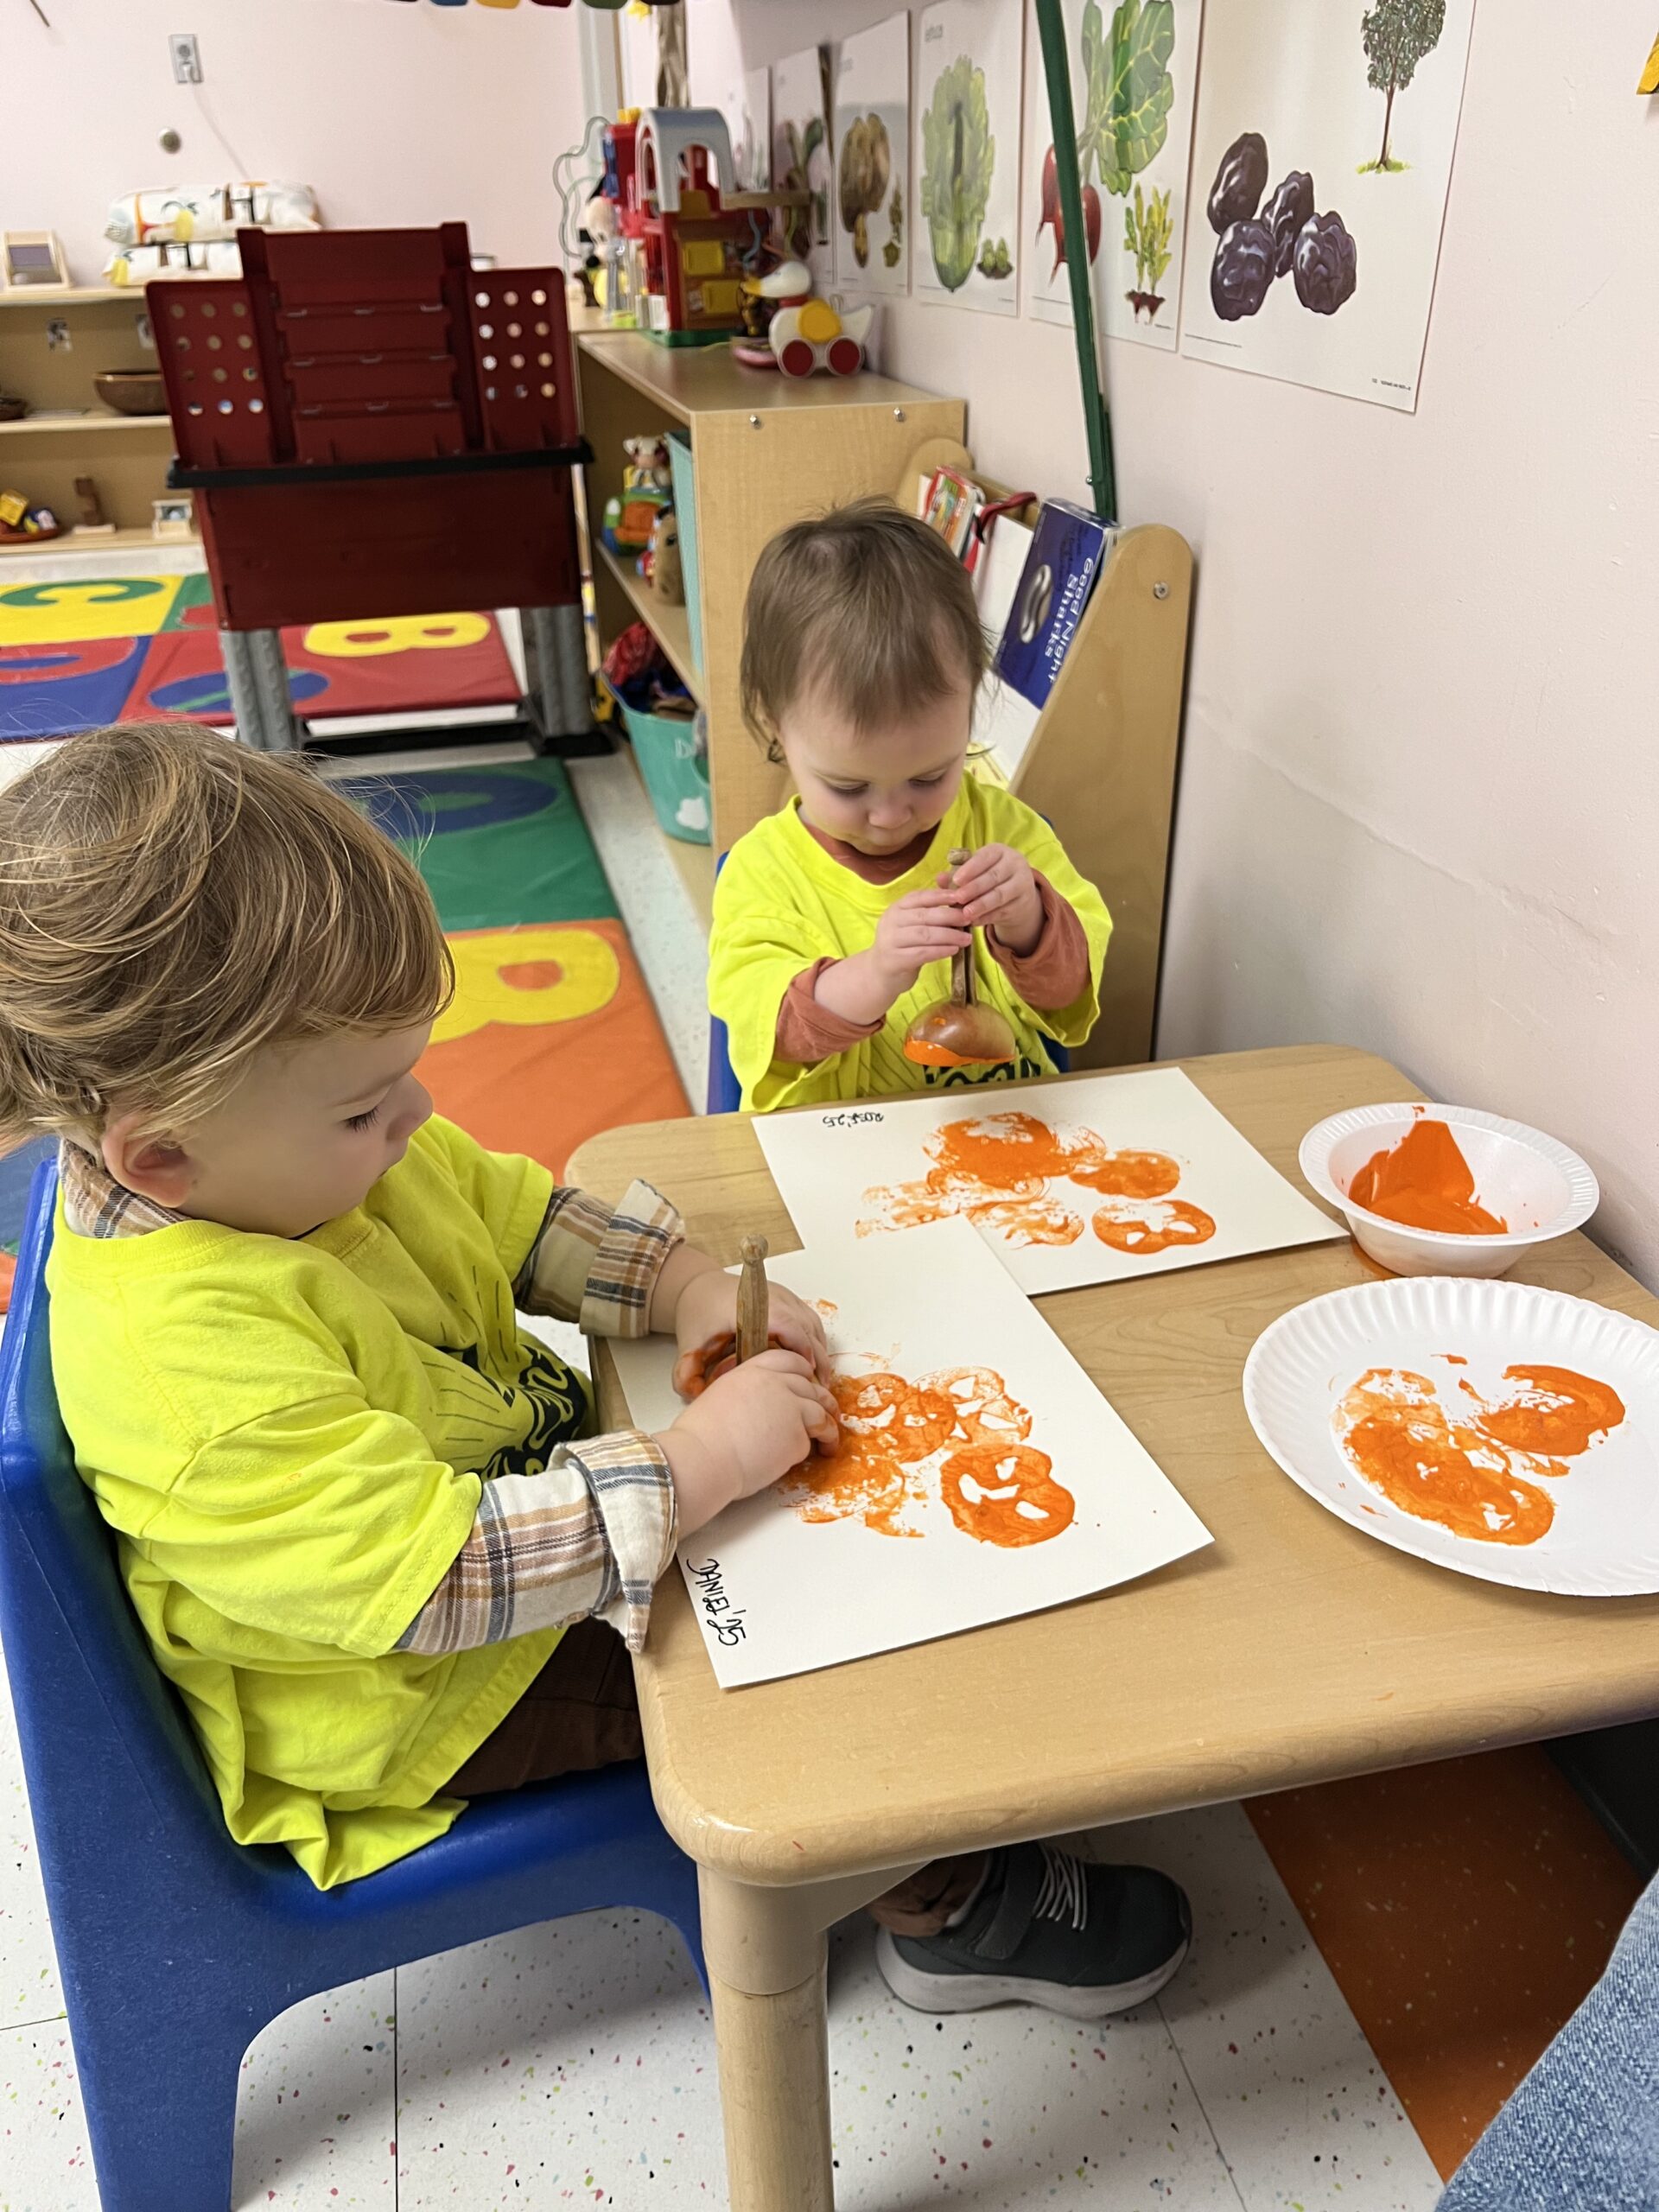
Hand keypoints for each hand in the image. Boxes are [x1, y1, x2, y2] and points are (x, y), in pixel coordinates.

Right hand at [657, 1350, 840, 1534]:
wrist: (702, 1458)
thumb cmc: (702, 1437)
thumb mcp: (720, 1398)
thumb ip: (746, 1396)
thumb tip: (759, 1410)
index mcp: (752, 1371)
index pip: (789, 1361)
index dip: (803, 1372)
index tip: (809, 1382)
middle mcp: (775, 1383)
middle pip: (811, 1387)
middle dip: (824, 1401)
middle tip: (829, 1415)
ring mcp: (790, 1407)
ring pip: (821, 1413)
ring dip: (829, 1429)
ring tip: (830, 1443)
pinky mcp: (797, 1434)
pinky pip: (810, 1442)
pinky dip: (809, 1451)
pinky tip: (802, 1460)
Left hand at [673, 1267, 829, 1382]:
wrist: (700, 1287)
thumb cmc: (700, 1313)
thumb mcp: (689, 1346)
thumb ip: (686, 1374)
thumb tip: (694, 1395)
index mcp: (752, 1307)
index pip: (789, 1326)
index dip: (802, 1350)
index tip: (806, 1375)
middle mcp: (773, 1297)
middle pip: (807, 1326)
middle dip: (817, 1358)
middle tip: (818, 1388)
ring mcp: (783, 1295)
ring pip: (812, 1323)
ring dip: (819, 1350)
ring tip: (818, 1378)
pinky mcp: (788, 1298)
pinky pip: (809, 1319)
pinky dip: (814, 1340)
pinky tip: (810, 1361)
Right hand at [870, 885, 971, 996]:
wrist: (881, 972)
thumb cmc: (904, 944)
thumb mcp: (913, 923)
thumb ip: (930, 905)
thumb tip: (949, 881)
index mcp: (897, 908)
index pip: (920, 897)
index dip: (941, 895)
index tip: (961, 897)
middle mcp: (891, 921)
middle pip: (924, 915)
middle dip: (950, 916)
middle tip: (969, 919)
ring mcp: (891, 940)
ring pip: (924, 934)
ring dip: (949, 936)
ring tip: (967, 939)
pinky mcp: (895, 959)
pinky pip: (922, 953)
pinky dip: (940, 951)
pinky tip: (954, 950)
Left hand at [951, 844, 1042, 954]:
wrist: (1016, 892)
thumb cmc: (987, 877)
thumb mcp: (974, 872)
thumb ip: (956, 874)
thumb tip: (939, 878)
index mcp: (999, 851)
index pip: (985, 857)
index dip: (971, 868)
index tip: (956, 879)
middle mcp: (1015, 864)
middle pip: (993, 877)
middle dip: (974, 888)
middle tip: (958, 898)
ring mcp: (1022, 883)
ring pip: (1000, 895)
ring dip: (981, 905)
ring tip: (965, 913)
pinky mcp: (1023, 902)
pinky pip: (1004, 910)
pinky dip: (987, 917)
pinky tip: (974, 921)